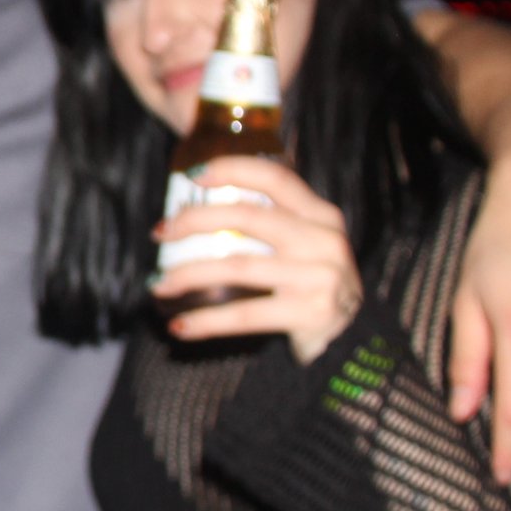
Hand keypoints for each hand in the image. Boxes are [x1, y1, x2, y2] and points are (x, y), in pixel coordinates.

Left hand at [150, 159, 362, 364]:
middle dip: (194, 221)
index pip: (274, 178)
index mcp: (321, 216)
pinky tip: (180, 326)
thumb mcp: (307, 246)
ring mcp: (319, 277)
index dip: (232, 170)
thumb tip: (199, 213)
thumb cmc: (313, 286)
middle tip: (161, 233)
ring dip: (188, 274)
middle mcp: (323, 240)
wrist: (351, 341)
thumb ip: (272, 225)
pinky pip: (244, 314)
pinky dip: (206, 321)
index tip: (191, 175)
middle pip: (247, 216)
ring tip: (158, 283)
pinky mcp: (309, 313)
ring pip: (236, 266)